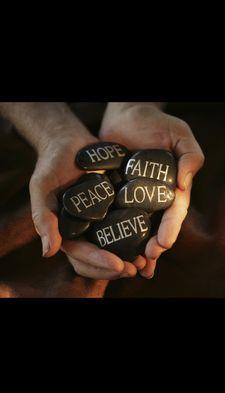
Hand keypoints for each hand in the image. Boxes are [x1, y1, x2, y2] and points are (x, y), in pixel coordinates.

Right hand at [25, 103, 137, 279]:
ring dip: (132, 256)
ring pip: (116, 247)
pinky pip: (128, 225)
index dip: (99, 263)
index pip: (82, 255)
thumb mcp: (42, 189)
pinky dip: (139, 235)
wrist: (69, 143)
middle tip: (136, 268)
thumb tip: (49, 252)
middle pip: (101, 259)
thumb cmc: (51, 166)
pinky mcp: (116, 207)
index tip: (118, 265)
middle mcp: (86, 230)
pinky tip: (153, 236)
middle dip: (117, 268)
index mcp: (67, 232)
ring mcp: (102, 220)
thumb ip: (43, 218)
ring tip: (148, 260)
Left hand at [99, 103, 204, 277]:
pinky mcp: (113, 194)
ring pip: (135, 227)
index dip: (170, 229)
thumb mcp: (179, 134)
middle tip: (146, 261)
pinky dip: (113, 234)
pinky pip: (114, 216)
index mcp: (171, 188)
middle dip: (152, 246)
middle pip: (155, 226)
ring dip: (134, 248)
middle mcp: (153, 197)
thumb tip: (184, 184)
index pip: (173, 212)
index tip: (163, 244)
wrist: (124, 115)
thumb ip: (190, 156)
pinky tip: (109, 249)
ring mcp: (133, 198)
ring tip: (131, 265)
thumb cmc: (154, 123)